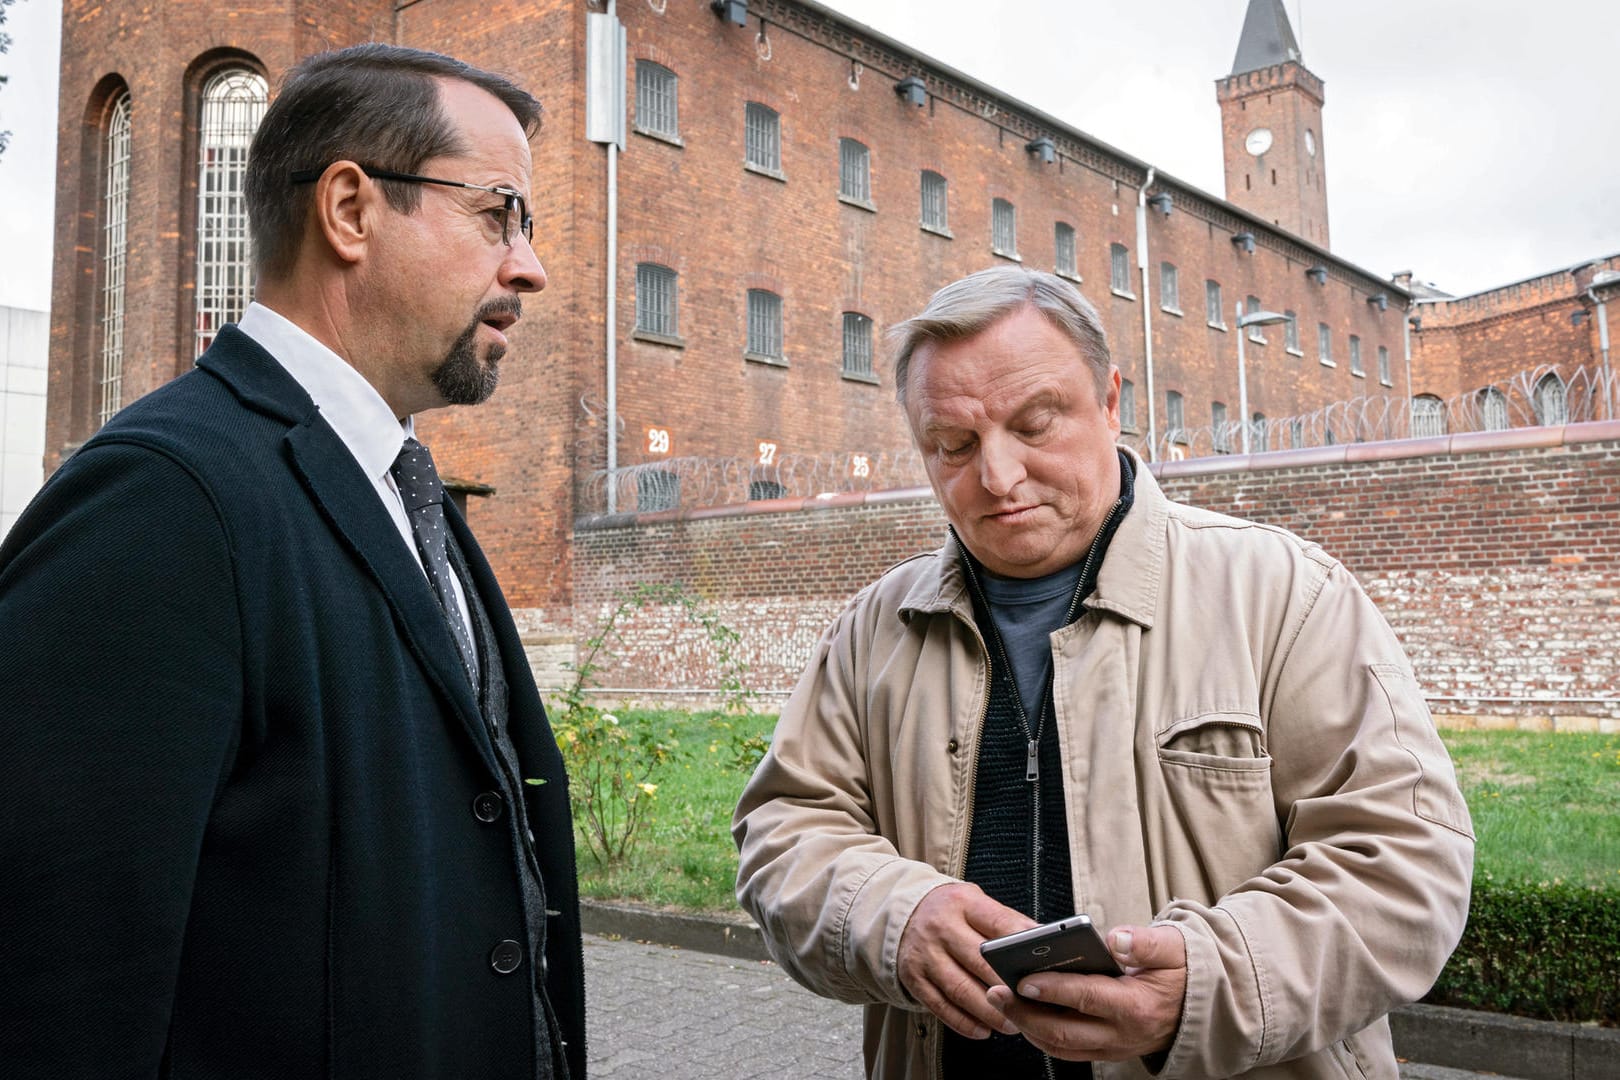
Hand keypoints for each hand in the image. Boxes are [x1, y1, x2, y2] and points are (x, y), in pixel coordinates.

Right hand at [897, 882, 1032, 1039]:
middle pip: (980, 962)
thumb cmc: (950, 912)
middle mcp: (940, 928)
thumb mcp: (974, 902)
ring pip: (961, 989)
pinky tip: (984, 1030)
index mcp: (962, 903)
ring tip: (1013, 1024)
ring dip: (990, 1012)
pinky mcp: (913, 978)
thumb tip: (1042, 944)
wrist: (898, 913)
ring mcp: (924, 955)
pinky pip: (940, 1006)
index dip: (1022, 946)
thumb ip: (1004, 921)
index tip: (1045, 965)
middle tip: (1032, 1007)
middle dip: (1009, 988)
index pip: (998, 923)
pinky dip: (964, 1022)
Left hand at [985, 924, 1186, 1061]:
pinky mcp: (1106, 1051)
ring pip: (1061, 1046)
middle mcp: (1122, 1033)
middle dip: (1024, 1013)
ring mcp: (1113, 1047)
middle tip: (996, 992)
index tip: (1023, 979)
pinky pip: (1067, 1050)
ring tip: (1001, 1001)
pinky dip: (1041, 1035)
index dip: (1052, 989)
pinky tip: (1023, 1013)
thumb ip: (1146, 942)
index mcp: (1137, 1005)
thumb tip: (1115, 938)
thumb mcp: (1175, 948)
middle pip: (1064, 1031)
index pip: (1087, 998)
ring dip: (1027, 1027)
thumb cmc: (1183, 971)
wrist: (1202, 1008)